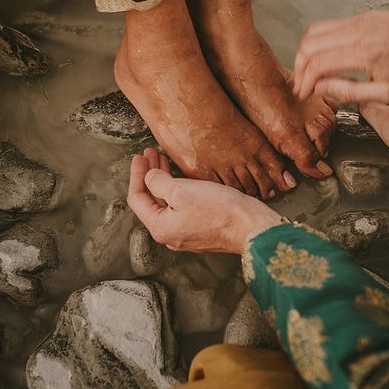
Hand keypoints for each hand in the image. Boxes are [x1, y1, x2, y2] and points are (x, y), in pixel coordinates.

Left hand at [127, 148, 283, 253]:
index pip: (137, 198)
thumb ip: (158, 182)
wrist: (251, 227)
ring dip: (162, 179)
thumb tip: (149, 177)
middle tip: (149, 154)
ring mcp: (185, 232)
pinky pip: (180, 206)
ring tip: (162, 159)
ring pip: (166, 202)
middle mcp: (169, 234)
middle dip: (148, 174)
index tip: (139, 156)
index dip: (136, 174)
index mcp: (160, 227)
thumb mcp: (181, 191)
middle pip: (151, 200)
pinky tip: (179, 175)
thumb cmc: (218, 210)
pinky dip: (176, 188)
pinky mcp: (200, 228)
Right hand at [292, 11, 388, 104]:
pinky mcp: (365, 16)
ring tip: (309, 70)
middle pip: (310, 44)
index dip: (304, 81)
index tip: (303, 93)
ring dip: (307, 51)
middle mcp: (358, 31)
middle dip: (300, 66)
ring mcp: (361, 20)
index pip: (318, 63)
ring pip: (316, 31)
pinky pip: (332, 25)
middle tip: (301, 83)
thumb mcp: (386, 94)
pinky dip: (321, 41)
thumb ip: (348, 92)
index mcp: (364, 52)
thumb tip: (320, 88)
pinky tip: (326, 57)